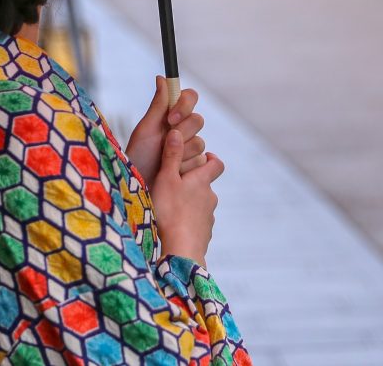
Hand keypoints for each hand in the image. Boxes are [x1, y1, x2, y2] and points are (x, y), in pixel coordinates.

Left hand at [126, 76, 206, 186]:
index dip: (185, 106)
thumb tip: (161, 77)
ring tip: (164, 163)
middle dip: (181, 133)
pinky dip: (185, 168)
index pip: (190, 98)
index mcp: (170, 116)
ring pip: (200, 143)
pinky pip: (201, 162)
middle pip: (198, 120)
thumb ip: (158, 105)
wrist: (139, 190)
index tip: (170, 118)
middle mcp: (182, 130)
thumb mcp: (145, 130)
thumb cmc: (137, 158)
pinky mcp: (195, 168)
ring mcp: (190, 150)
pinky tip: (173, 173)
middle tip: (164, 144)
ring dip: (180, 153)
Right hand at [150, 129, 224, 267]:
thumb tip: (176, 131)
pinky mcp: (204, 235)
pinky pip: (198, 224)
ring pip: (202, 205)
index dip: (210, 159)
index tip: (201, 157)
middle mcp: (210, 198)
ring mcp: (209, 218)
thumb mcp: (166, 179)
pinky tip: (175, 227)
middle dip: (195, 183)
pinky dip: (190, 222)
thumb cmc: (170, 211)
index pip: (216, 164)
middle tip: (176, 184)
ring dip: (191, 203)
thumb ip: (171, 156)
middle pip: (207, 185)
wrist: (181, 251)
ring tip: (172, 208)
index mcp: (202, 181)